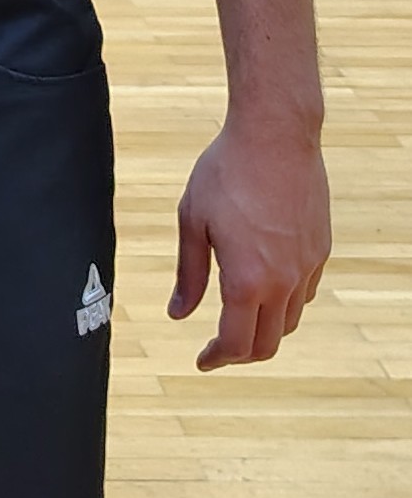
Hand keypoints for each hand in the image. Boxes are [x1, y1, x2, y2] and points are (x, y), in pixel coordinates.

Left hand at [170, 118, 329, 370]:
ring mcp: (307, 267)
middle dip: (240, 354)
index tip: (201, 361)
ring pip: (289, 320)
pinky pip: (305, 293)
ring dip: (263, 329)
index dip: (216, 359)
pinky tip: (263, 288)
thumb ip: (187, 274)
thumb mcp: (192, 221)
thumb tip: (178, 314)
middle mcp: (283, 281)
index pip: (236, 343)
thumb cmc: (225, 173)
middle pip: (267, 343)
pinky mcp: (320, 250)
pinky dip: (284, 303)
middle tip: (216, 349)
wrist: (275, 136)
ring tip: (237, 318)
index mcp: (246, 279)